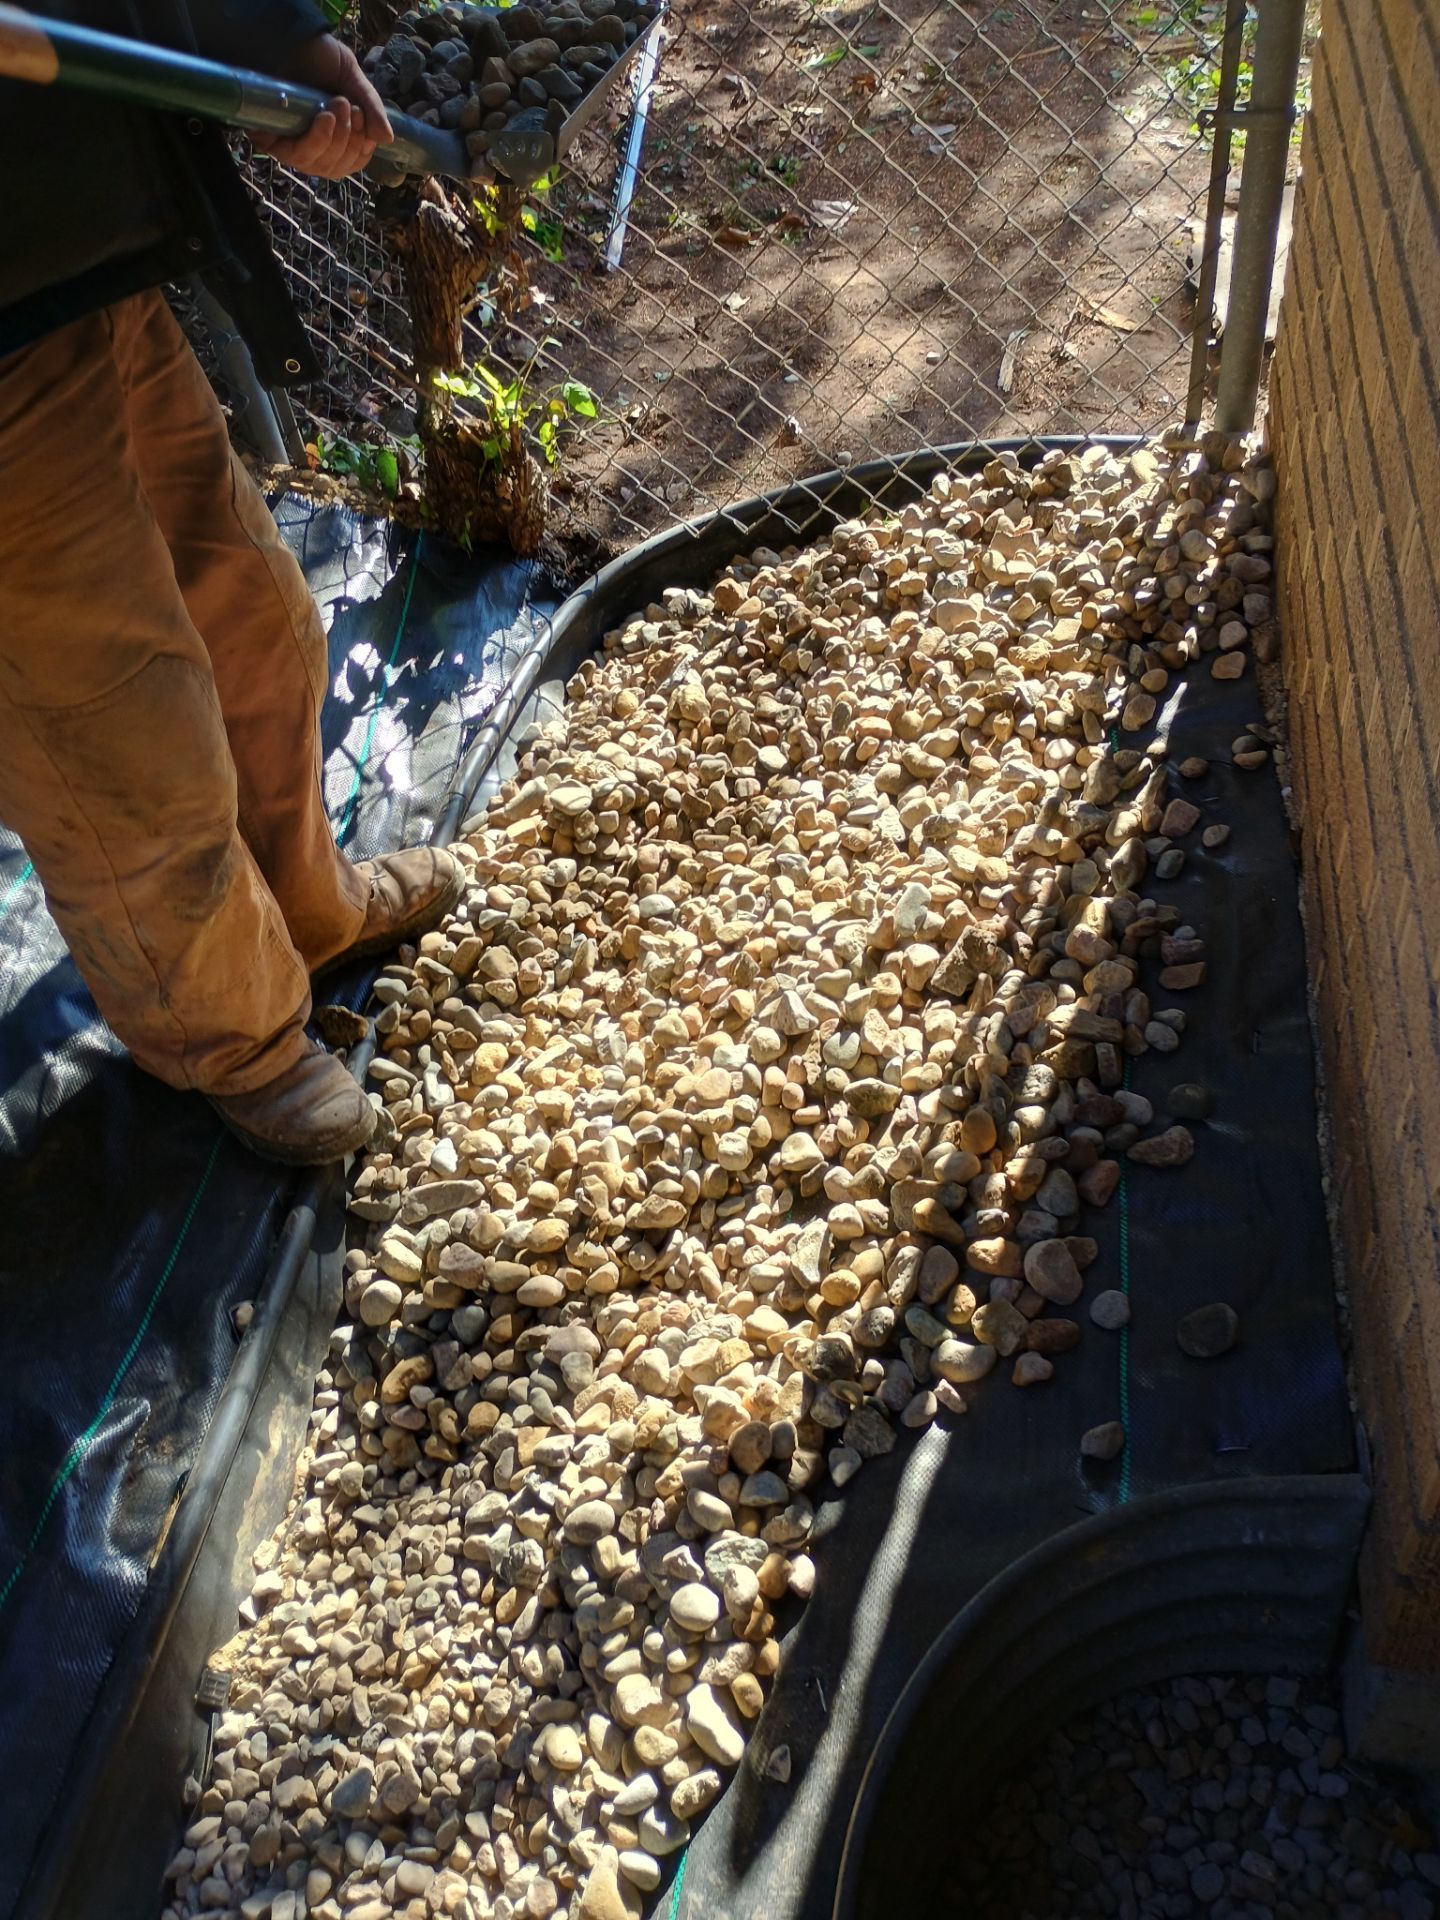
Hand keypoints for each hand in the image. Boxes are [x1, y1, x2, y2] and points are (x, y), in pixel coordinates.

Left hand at [252, 32, 393, 179]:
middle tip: (351, 108)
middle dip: (348, 141)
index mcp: (332, 139)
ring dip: (334, 139)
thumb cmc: (323, 58)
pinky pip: (295, 155)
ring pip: (316, 164)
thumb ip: (371, 109)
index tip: (367, 128)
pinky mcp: (269, 137)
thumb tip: (387, 139)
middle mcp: (310, 146)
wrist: (294, 35)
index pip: (349, 163)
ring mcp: (289, 144)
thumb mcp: (354, 81)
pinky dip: (316, 140)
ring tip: (339, 105)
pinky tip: (325, 119)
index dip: (360, 153)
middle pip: (332, 168)